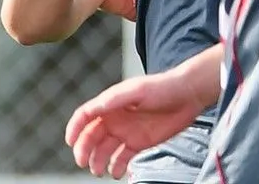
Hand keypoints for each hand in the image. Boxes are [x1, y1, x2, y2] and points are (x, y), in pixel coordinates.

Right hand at [66, 71, 202, 178]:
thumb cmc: (164, 86)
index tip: (69, 141)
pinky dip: (116, 167)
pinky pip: (121, 158)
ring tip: (100, 171)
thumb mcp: (138, 90)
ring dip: (98, 162)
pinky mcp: (138, 143)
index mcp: (111, 103)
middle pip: (91, 137)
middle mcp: (115, 119)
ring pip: (104, 151)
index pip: (85, 116)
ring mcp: (126, 132)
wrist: (189, 94)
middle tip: (83, 162)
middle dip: (84, 150)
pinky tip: (117, 172)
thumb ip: (115, 99)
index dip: (74, 128)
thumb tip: (96, 107)